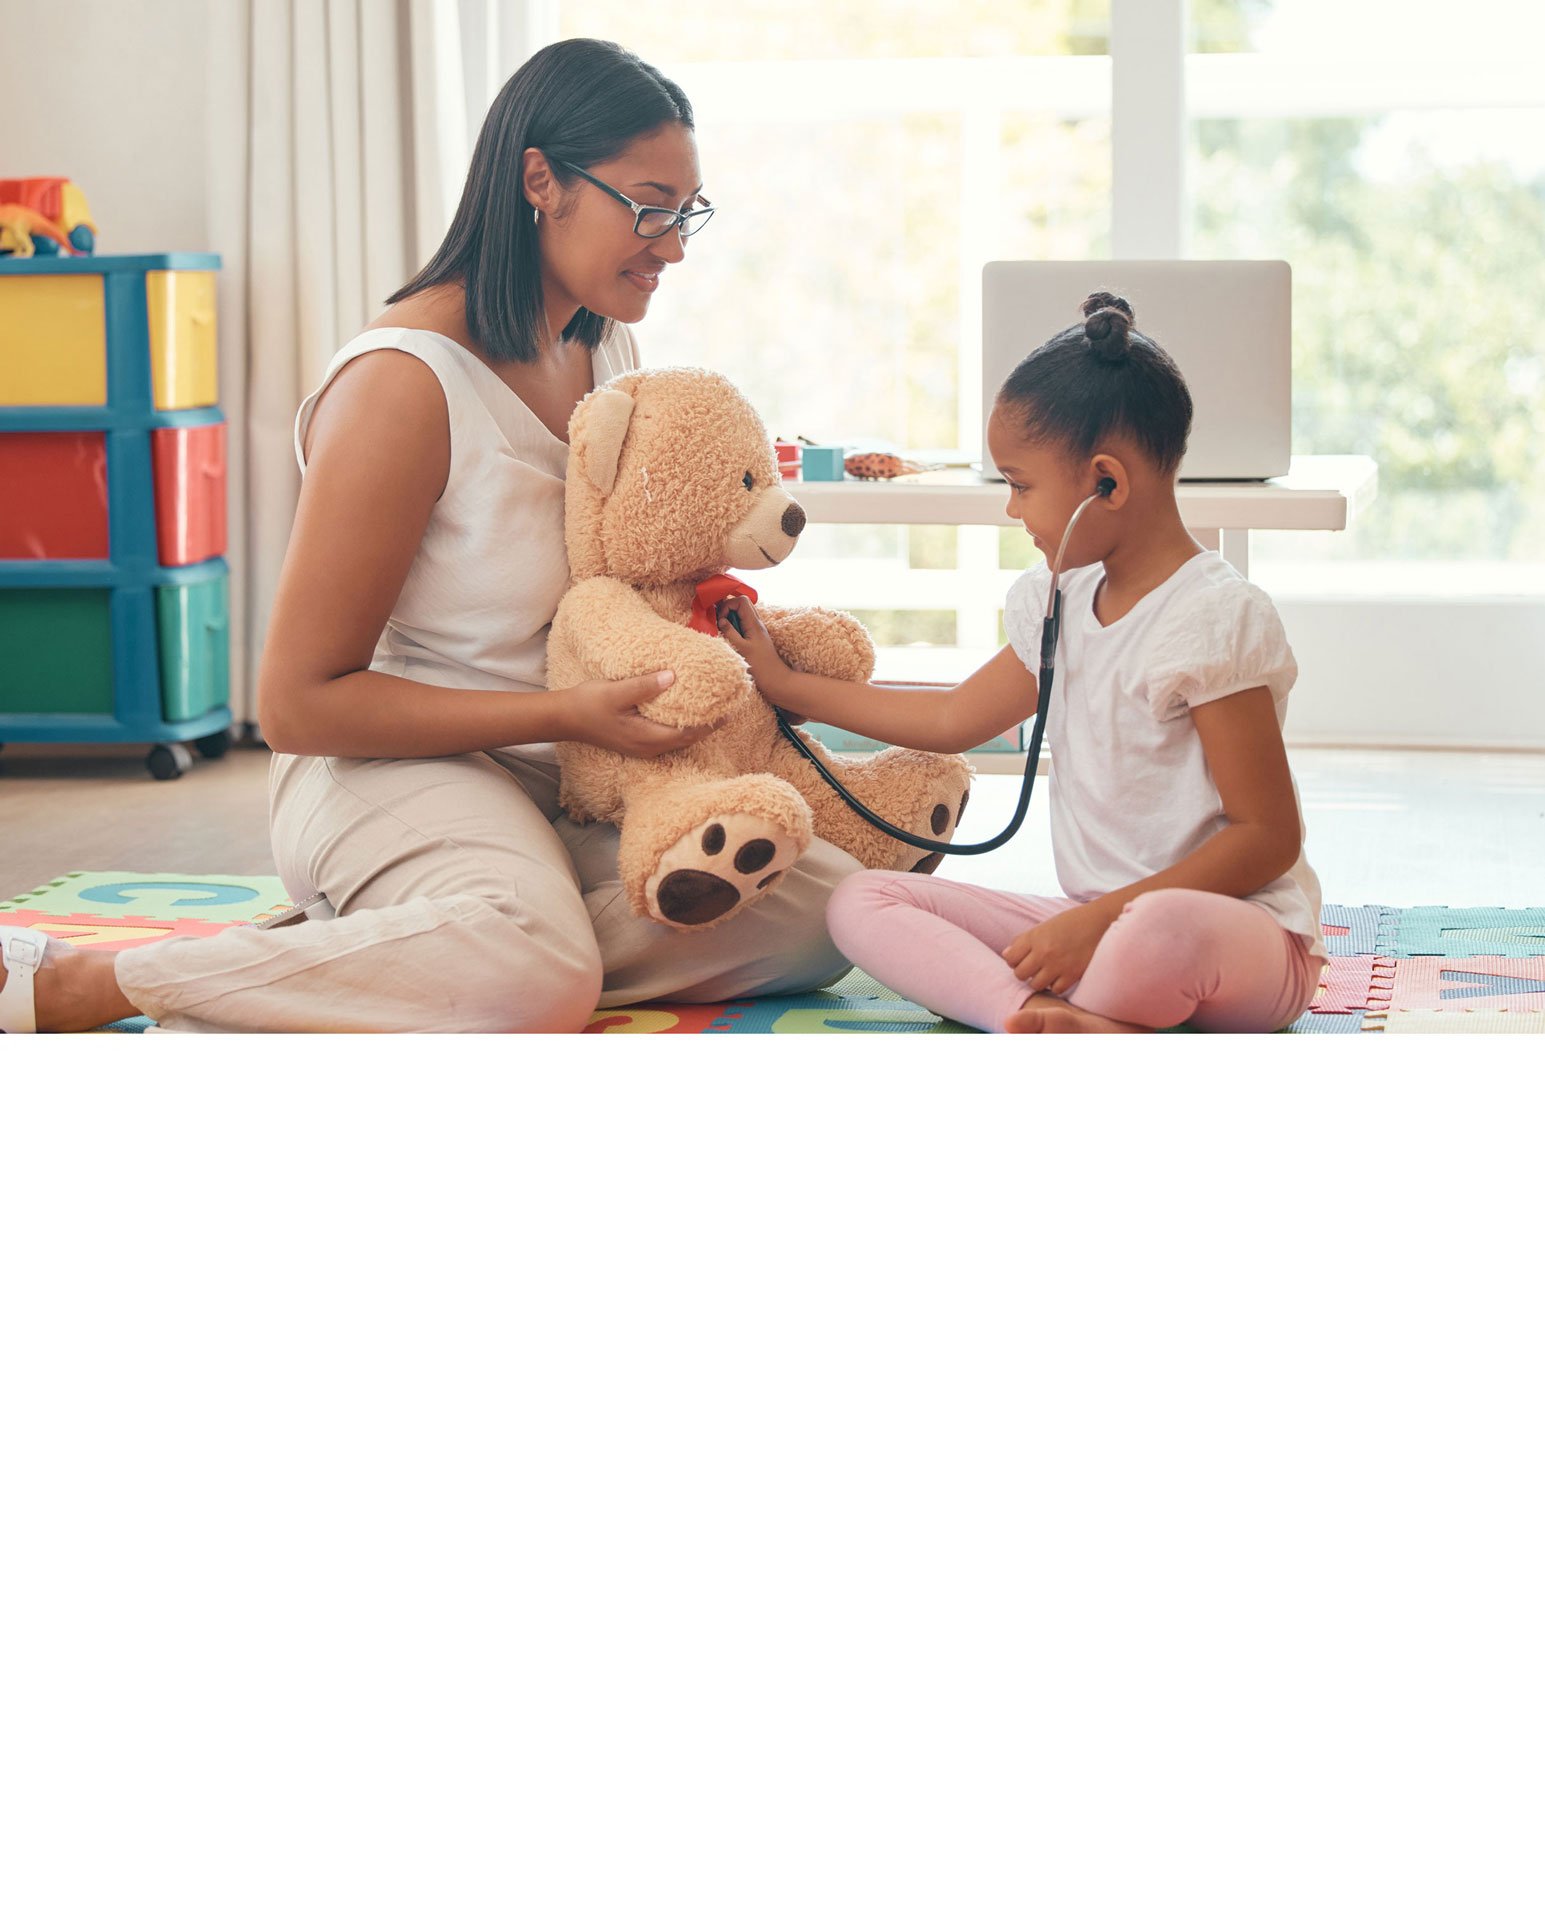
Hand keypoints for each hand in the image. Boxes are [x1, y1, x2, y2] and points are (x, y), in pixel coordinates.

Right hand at [561, 670, 719, 758]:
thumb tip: (672, 676)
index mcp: (647, 738)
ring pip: (679, 739)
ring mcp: (643, 747)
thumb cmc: (588, 704)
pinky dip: (681, 726)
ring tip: (712, 710)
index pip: (689, 734)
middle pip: (688, 739)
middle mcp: (649, 747)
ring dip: (696, 727)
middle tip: (727, 707)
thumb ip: (644, 686)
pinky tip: (685, 713)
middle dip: (708, 726)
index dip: (710, 724)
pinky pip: (668, 737)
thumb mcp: (616, 691)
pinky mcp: (638, 741)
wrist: (565, 718)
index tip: (728, 709)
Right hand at [718, 596, 799, 712]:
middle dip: (727, 610)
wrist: (776, 681)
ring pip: (742, 615)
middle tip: (720, 624)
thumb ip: (729, 632)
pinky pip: (743, 626)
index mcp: (754, 623)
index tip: (720, 620)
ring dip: (730, 620)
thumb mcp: (742, 649)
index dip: (727, 605)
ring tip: (725, 632)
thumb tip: (720, 620)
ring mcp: (756, 631)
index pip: (741, 600)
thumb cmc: (760, 667)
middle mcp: (756, 624)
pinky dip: (735, 628)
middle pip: (741, 604)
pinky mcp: (755, 639)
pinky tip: (731, 640)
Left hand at [1002, 902, 1112, 997]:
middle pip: (1020, 974)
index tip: (1023, 959)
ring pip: (1035, 985)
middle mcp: (1044, 951)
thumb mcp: (1046, 926)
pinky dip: (1056, 985)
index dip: (1014, 961)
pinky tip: (1061, 977)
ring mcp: (1058, 964)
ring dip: (1039, 981)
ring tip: (1048, 973)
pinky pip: (1055, 989)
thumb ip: (1025, 940)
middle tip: (1035, 968)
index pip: (1010, 958)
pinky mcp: (1073, 974)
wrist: (1102, 921)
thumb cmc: (1073, 922)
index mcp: (1035, 936)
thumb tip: (1006, 955)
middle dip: (1025, 972)